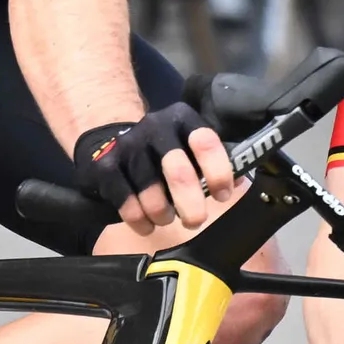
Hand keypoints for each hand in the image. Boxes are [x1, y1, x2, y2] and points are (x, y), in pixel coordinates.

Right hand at [72, 101, 234, 235]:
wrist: (113, 144)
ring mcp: (128, 146)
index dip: (218, 172)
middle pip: (178, 172)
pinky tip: (146, 223)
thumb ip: (212, 162)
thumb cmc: (164, 152)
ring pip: (152, 195)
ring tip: (166, 217)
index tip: (222, 195)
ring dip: (163, 215)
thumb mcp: (189, 147)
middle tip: (195, 221)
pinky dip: (140, 221)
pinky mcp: (105, 166)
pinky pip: (127, 205)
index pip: (205, 142)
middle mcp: (155, 127)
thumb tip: (238, 184)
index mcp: (183, 119)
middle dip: (191, 205)